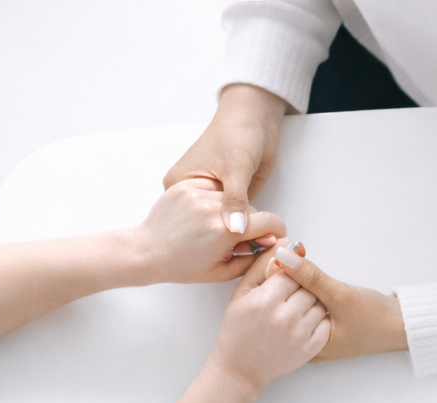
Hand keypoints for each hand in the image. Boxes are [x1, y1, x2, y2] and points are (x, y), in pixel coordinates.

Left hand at [128, 179, 286, 284]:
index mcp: (225, 231)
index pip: (270, 221)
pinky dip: (212, 201)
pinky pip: (211, 189)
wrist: (146, 252)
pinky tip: (202, 216)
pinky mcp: (184, 186)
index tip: (274, 236)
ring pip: (230, 198)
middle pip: (250, 209)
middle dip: (249, 224)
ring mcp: (197, 194)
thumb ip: (252, 258)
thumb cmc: (182, 266)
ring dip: (229, 211)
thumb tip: (270, 243)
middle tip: (236, 240)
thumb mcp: (222, 272)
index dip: (277, 230)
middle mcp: (212, 208)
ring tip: (214, 228)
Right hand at [163, 84, 287, 238]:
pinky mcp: (232, 199)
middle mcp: (194, 194)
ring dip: (239, 235)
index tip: (228, 250)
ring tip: (252, 244)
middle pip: (209, 226)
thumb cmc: (236, 133)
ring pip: (225, 226)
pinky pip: (238, 221)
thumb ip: (235, 200)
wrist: (255, 117)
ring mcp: (213, 197)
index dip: (210, 237)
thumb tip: (235, 229)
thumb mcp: (234, 168)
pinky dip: (247, 229)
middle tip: (244, 248)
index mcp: (180, 184)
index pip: (193, 221)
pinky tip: (256, 238)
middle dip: (227, 238)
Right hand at [212, 239, 330, 392]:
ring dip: (311, 304)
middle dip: (300, 289)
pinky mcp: (310, 349)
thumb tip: (287, 243)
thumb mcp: (243, 294)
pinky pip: (324, 323)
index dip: (289, 276)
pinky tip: (303, 324)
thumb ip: (263, 266)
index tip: (283, 283)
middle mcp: (283, 317)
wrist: (241, 367)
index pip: (291, 273)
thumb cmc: (238, 328)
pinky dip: (318, 321)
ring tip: (295, 311)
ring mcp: (299, 334)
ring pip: (318, 304)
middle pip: (307, 288)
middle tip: (289, 299)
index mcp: (264, 300)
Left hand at [267, 247, 408, 359]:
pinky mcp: (323, 322)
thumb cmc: (375, 319)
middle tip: (291, 255)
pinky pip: (305, 301)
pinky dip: (305, 285)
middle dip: (284, 278)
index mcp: (305, 347)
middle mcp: (306, 343)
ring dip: (295, 279)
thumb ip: (310, 276)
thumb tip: (282, 255)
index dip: (275, 280)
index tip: (279, 259)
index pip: (278, 311)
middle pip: (283, 307)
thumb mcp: (341, 295)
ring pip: (294, 301)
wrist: (404, 325)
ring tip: (299, 259)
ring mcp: (315, 333)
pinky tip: (309, 271)